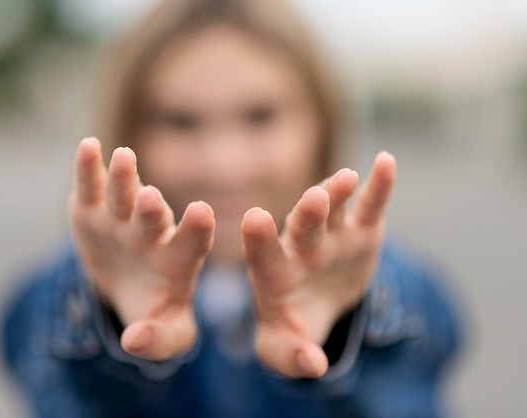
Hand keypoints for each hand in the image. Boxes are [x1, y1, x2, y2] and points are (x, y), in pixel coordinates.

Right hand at [69, 138, 214, 359]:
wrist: (124, 284)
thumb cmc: (152, 307)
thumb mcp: (163, 333)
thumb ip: (160, 341)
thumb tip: (136, 342)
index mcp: (177, 260)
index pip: (192, 243)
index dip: (196, 228)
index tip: (201, 212)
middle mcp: (152, 233)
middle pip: (153, 218)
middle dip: (151, 209)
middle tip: (152, 199)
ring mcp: (121, 217)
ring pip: (124, 194)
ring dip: (123, 178)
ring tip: (123, 158)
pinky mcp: (91, 207)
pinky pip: (91, 185)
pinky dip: (88, 167)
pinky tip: (87, 146)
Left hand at [241, 152, 396, 377]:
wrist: (319, 305)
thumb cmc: (294, 325)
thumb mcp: (284, 348)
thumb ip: (289, 356)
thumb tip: (313, 366)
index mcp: (275, 274)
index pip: (264, 254)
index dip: (260, 238)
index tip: (254, 218)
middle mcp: (300, 248)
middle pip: (302, 227)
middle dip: (308, 213)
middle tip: (313, 199)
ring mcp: (331, 235)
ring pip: (333, 208)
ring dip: (338, 192)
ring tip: (346, 178)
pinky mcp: (361, 229)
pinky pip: (370, 204)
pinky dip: (379, 185)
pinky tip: (386, 162)